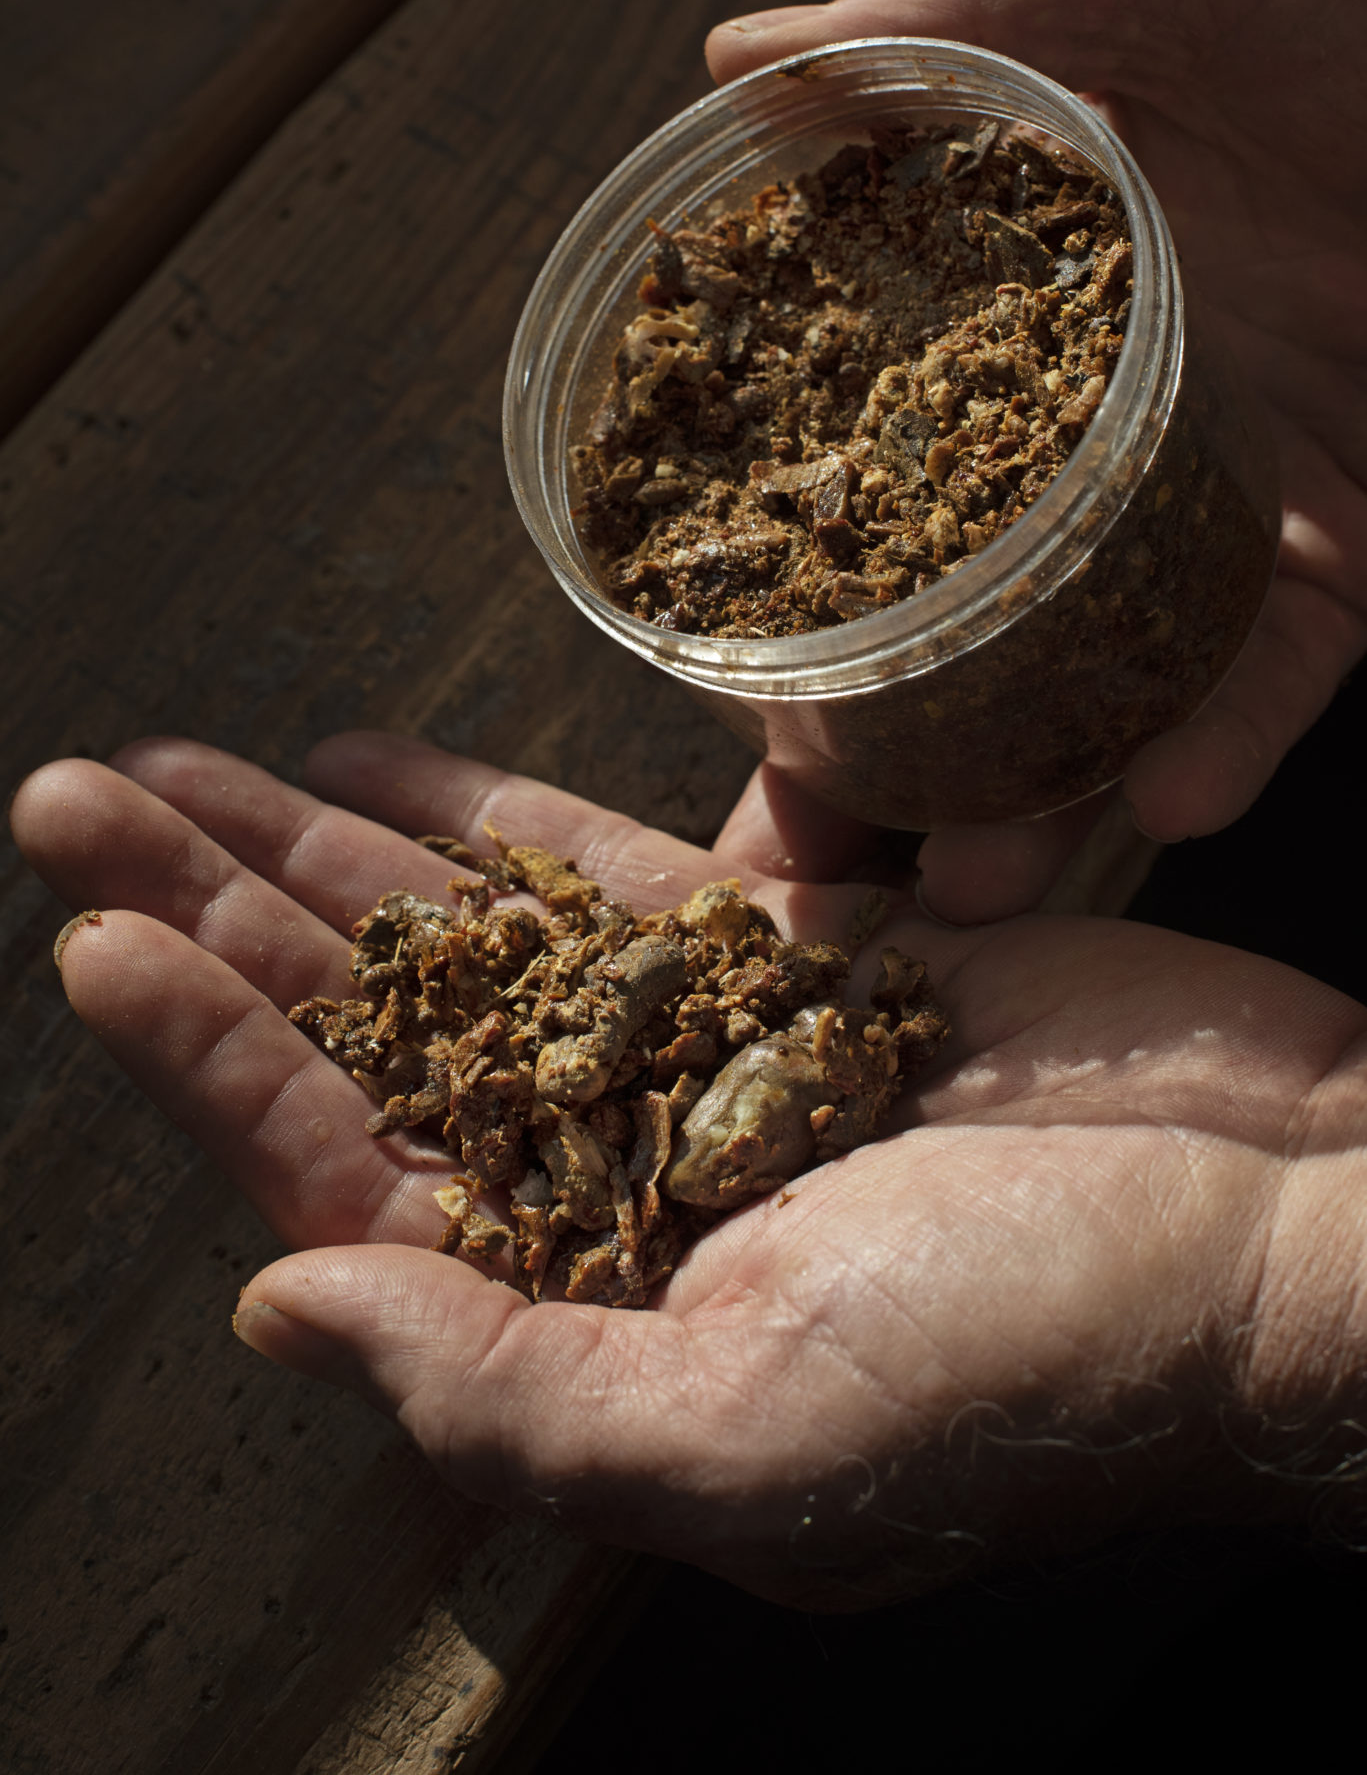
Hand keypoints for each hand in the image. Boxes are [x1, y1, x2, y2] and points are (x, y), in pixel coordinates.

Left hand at [14, 731, 1366, 1605]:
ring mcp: (693, 1063)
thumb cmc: (1042, 1362)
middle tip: (75, 797)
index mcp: (579, 1322)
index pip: (334, 1170)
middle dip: (214, 917)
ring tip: (182, 759)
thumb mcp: (758, 1429)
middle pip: (360, 1038)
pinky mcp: (789, 962)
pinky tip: (375, 763)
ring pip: (457, 945)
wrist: (1275, 1232)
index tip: (98, 937)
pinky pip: (605, 882)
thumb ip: (507, 1389)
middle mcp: (609, 1189)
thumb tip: (283, 1301)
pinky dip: (488, 824)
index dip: (207, 1057)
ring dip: (315, 852)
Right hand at [707, 0, 1366, 920]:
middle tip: (809, 835)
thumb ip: (962, 11)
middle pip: (967, 607)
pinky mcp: (1347, 558)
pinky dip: (1223, 743)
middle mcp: (1100, 424)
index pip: (869, 449)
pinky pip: (1279, 674)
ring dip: (1035, 793)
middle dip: (888, 741)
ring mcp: (1225, 500)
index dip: (788, 558)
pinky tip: (1161, 799)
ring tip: (969, 879)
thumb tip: (739, 62)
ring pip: (1104, 677)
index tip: (712, 664)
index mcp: (1022, 301)